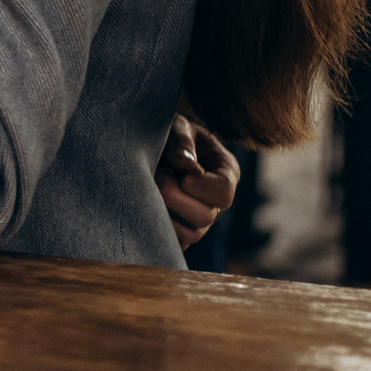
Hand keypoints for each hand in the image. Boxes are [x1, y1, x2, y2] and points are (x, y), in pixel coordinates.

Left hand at [157, 116, 239, 250]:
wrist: (150, 146)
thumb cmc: (168, 134)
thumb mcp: (176, 126)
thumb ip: (181, 140)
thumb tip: (184, 163)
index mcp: (225, 172)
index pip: (223, 192)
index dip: (197, 184)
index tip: (176, 166)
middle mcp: (217, 201)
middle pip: (206, 217)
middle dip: (174, 196)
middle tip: (158, 174)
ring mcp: (200, 221)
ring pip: (189, 235)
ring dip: (163, 211)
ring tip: (151, 188)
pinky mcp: (181, 233)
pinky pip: (173, 244)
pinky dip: (155, 228)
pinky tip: (144, 204)